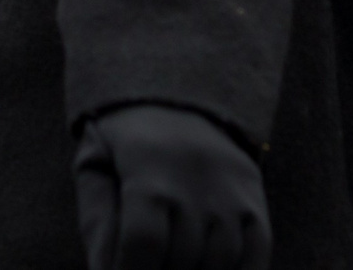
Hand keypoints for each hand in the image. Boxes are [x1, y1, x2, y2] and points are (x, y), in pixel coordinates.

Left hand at [74, 104, 270, 269]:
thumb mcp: (94, 168)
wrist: (173, 100)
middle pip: (182, 257)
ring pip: (220, 262)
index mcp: (147, 167)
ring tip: (172, 265)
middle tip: (147, 263)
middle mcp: (195, 177)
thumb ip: (99, 223)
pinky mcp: (254, 200)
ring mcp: (231, 190)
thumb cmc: (121, 145)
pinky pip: (257, 255)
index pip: (144, 240)